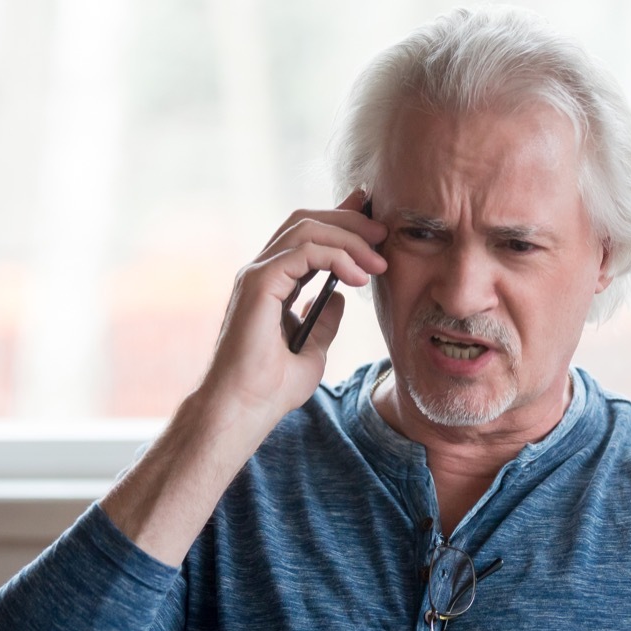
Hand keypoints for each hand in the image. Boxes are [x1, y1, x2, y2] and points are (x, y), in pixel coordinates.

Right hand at [199, 192, 387, 429]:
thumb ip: (324, 320)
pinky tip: (358, 278)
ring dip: (349, 239)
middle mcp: (262, 272)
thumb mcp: (313, 349)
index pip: (307, 237)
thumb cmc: (272, 388)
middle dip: (349, 221)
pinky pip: (304, 251)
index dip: (341, 223)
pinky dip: (337, 257)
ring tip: (378, 263)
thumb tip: (338, 297)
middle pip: (307, 222)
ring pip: (306, 230)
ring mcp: (257, 274)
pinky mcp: (258, 282)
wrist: (246, 409)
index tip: (376, 228)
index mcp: (272, 283)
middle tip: (384, 235)